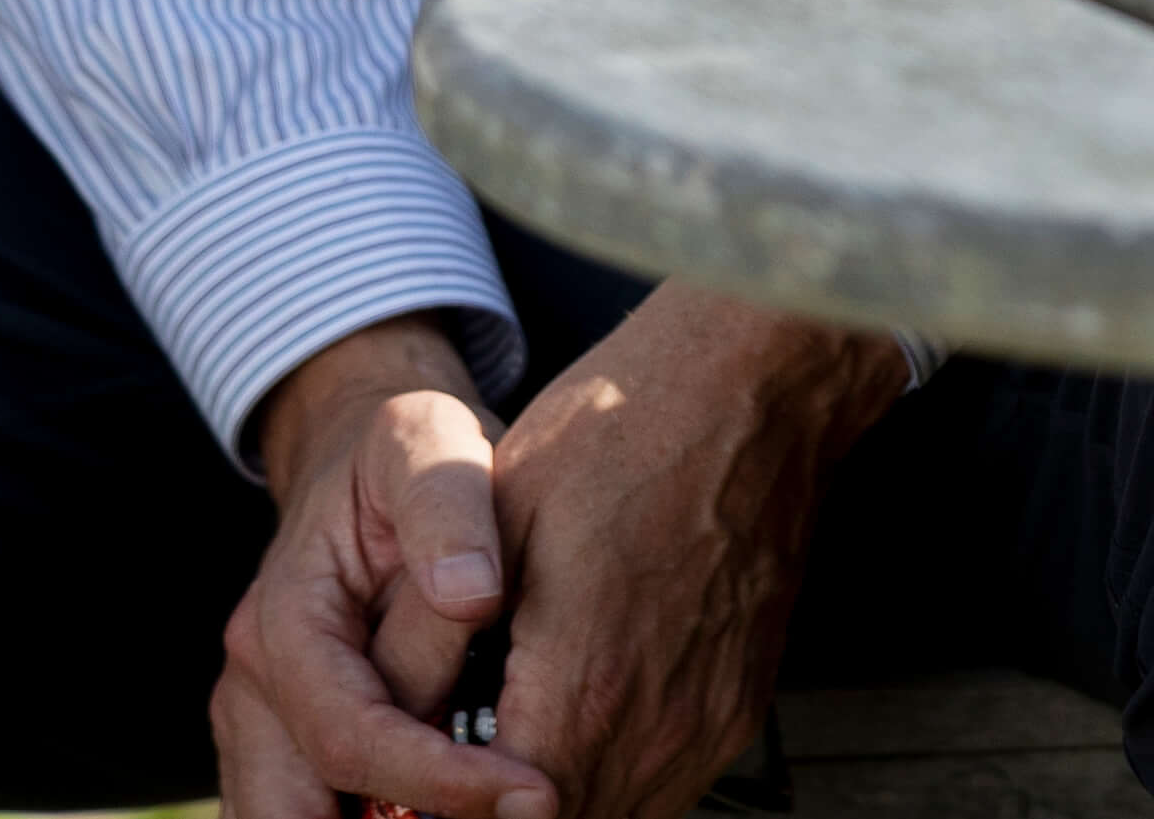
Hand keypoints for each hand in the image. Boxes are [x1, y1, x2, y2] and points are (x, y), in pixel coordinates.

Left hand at [206, 293, 907, 818]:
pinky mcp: (742, 704)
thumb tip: (395, 723)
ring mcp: (711, 721)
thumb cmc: (626, 426)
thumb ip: (438, 645)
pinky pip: (666, 780)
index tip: (408, 785)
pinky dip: (612, 768)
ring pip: (616, 812)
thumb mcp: (499, 519)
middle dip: (495, 801)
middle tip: (447, 758)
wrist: (758, 379)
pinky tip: (579, 715)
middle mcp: (660, 727)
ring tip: (504, 738)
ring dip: (552, 792)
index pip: (497, 813)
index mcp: (586, 688)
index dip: (446, 803)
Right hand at [217, 319, 535, 818]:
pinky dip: (377, 817)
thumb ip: (447, 510)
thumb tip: (470, 599)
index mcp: (284, 623)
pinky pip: (316, 810)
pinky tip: (453, 809)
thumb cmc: (406, 453)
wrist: (362, 458)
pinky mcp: (291, 749)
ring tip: (489, 814)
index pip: (350, 737)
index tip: (533, 791)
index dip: (437, 781)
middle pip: (299, 813)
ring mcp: (264, 728)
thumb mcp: (429, 443)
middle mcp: (255, 690)